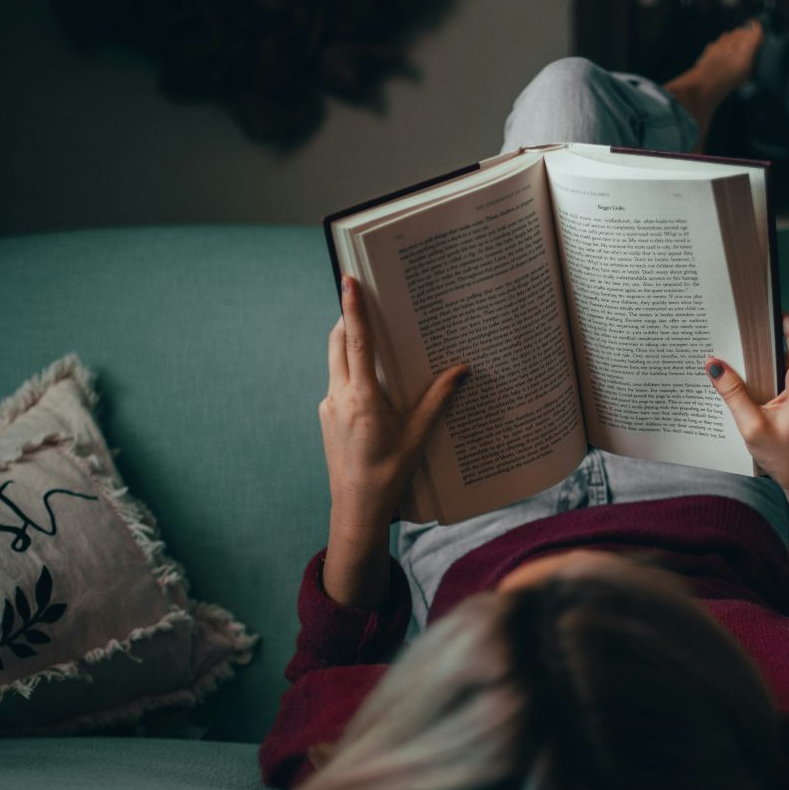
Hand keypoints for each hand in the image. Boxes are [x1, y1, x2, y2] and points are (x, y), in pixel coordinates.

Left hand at [320, 275, 466, 533]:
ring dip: (349, 344)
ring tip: (373, 337)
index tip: (349, 281)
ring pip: (335, 361)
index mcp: (362, 399)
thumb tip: (461, 370)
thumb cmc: (389, 474)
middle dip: (349, 318)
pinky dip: (351, 370)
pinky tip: (372, 381)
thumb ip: (437, 399)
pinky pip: (337, 382)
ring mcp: (329, 406)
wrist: (356, 508)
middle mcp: (339, 397)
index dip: (353, 308)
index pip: (356, 342)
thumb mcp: (418, 436)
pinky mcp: (327, 416)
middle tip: (362, 298)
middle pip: (338, 342)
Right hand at [707, 315, 788, 574]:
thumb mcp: (752, 427)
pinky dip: (780, 381)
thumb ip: (732, 392)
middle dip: (764, 347)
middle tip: (737, 350)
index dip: (778, 316)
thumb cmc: (788, 461)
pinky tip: (762, 398)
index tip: (755, 315)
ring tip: (747, 380)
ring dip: (771, 367)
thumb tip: (712, 363)